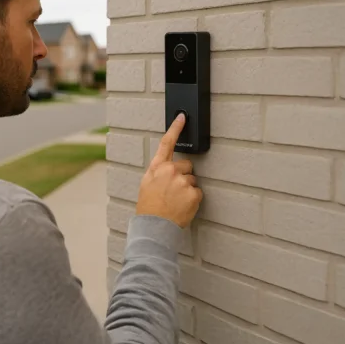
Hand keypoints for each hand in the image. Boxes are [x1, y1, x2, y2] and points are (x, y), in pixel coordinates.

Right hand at [135, 113, 202, 227]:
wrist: (154, 226)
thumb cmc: (149, 207)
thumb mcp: (147, 184)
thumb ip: (158, 172)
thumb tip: (168, 169)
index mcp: (156, 168)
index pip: (166, 143)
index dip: (175, 128)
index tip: (182, 117)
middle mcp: (169, 171)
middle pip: (186, 166)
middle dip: (183, 176)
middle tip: (173, 191)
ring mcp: (182, 181)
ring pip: (192, 180)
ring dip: (187, 189)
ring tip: (176, 201)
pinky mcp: (193, 193)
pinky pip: (197, 192)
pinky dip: (192, 199)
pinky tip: (182, 206)